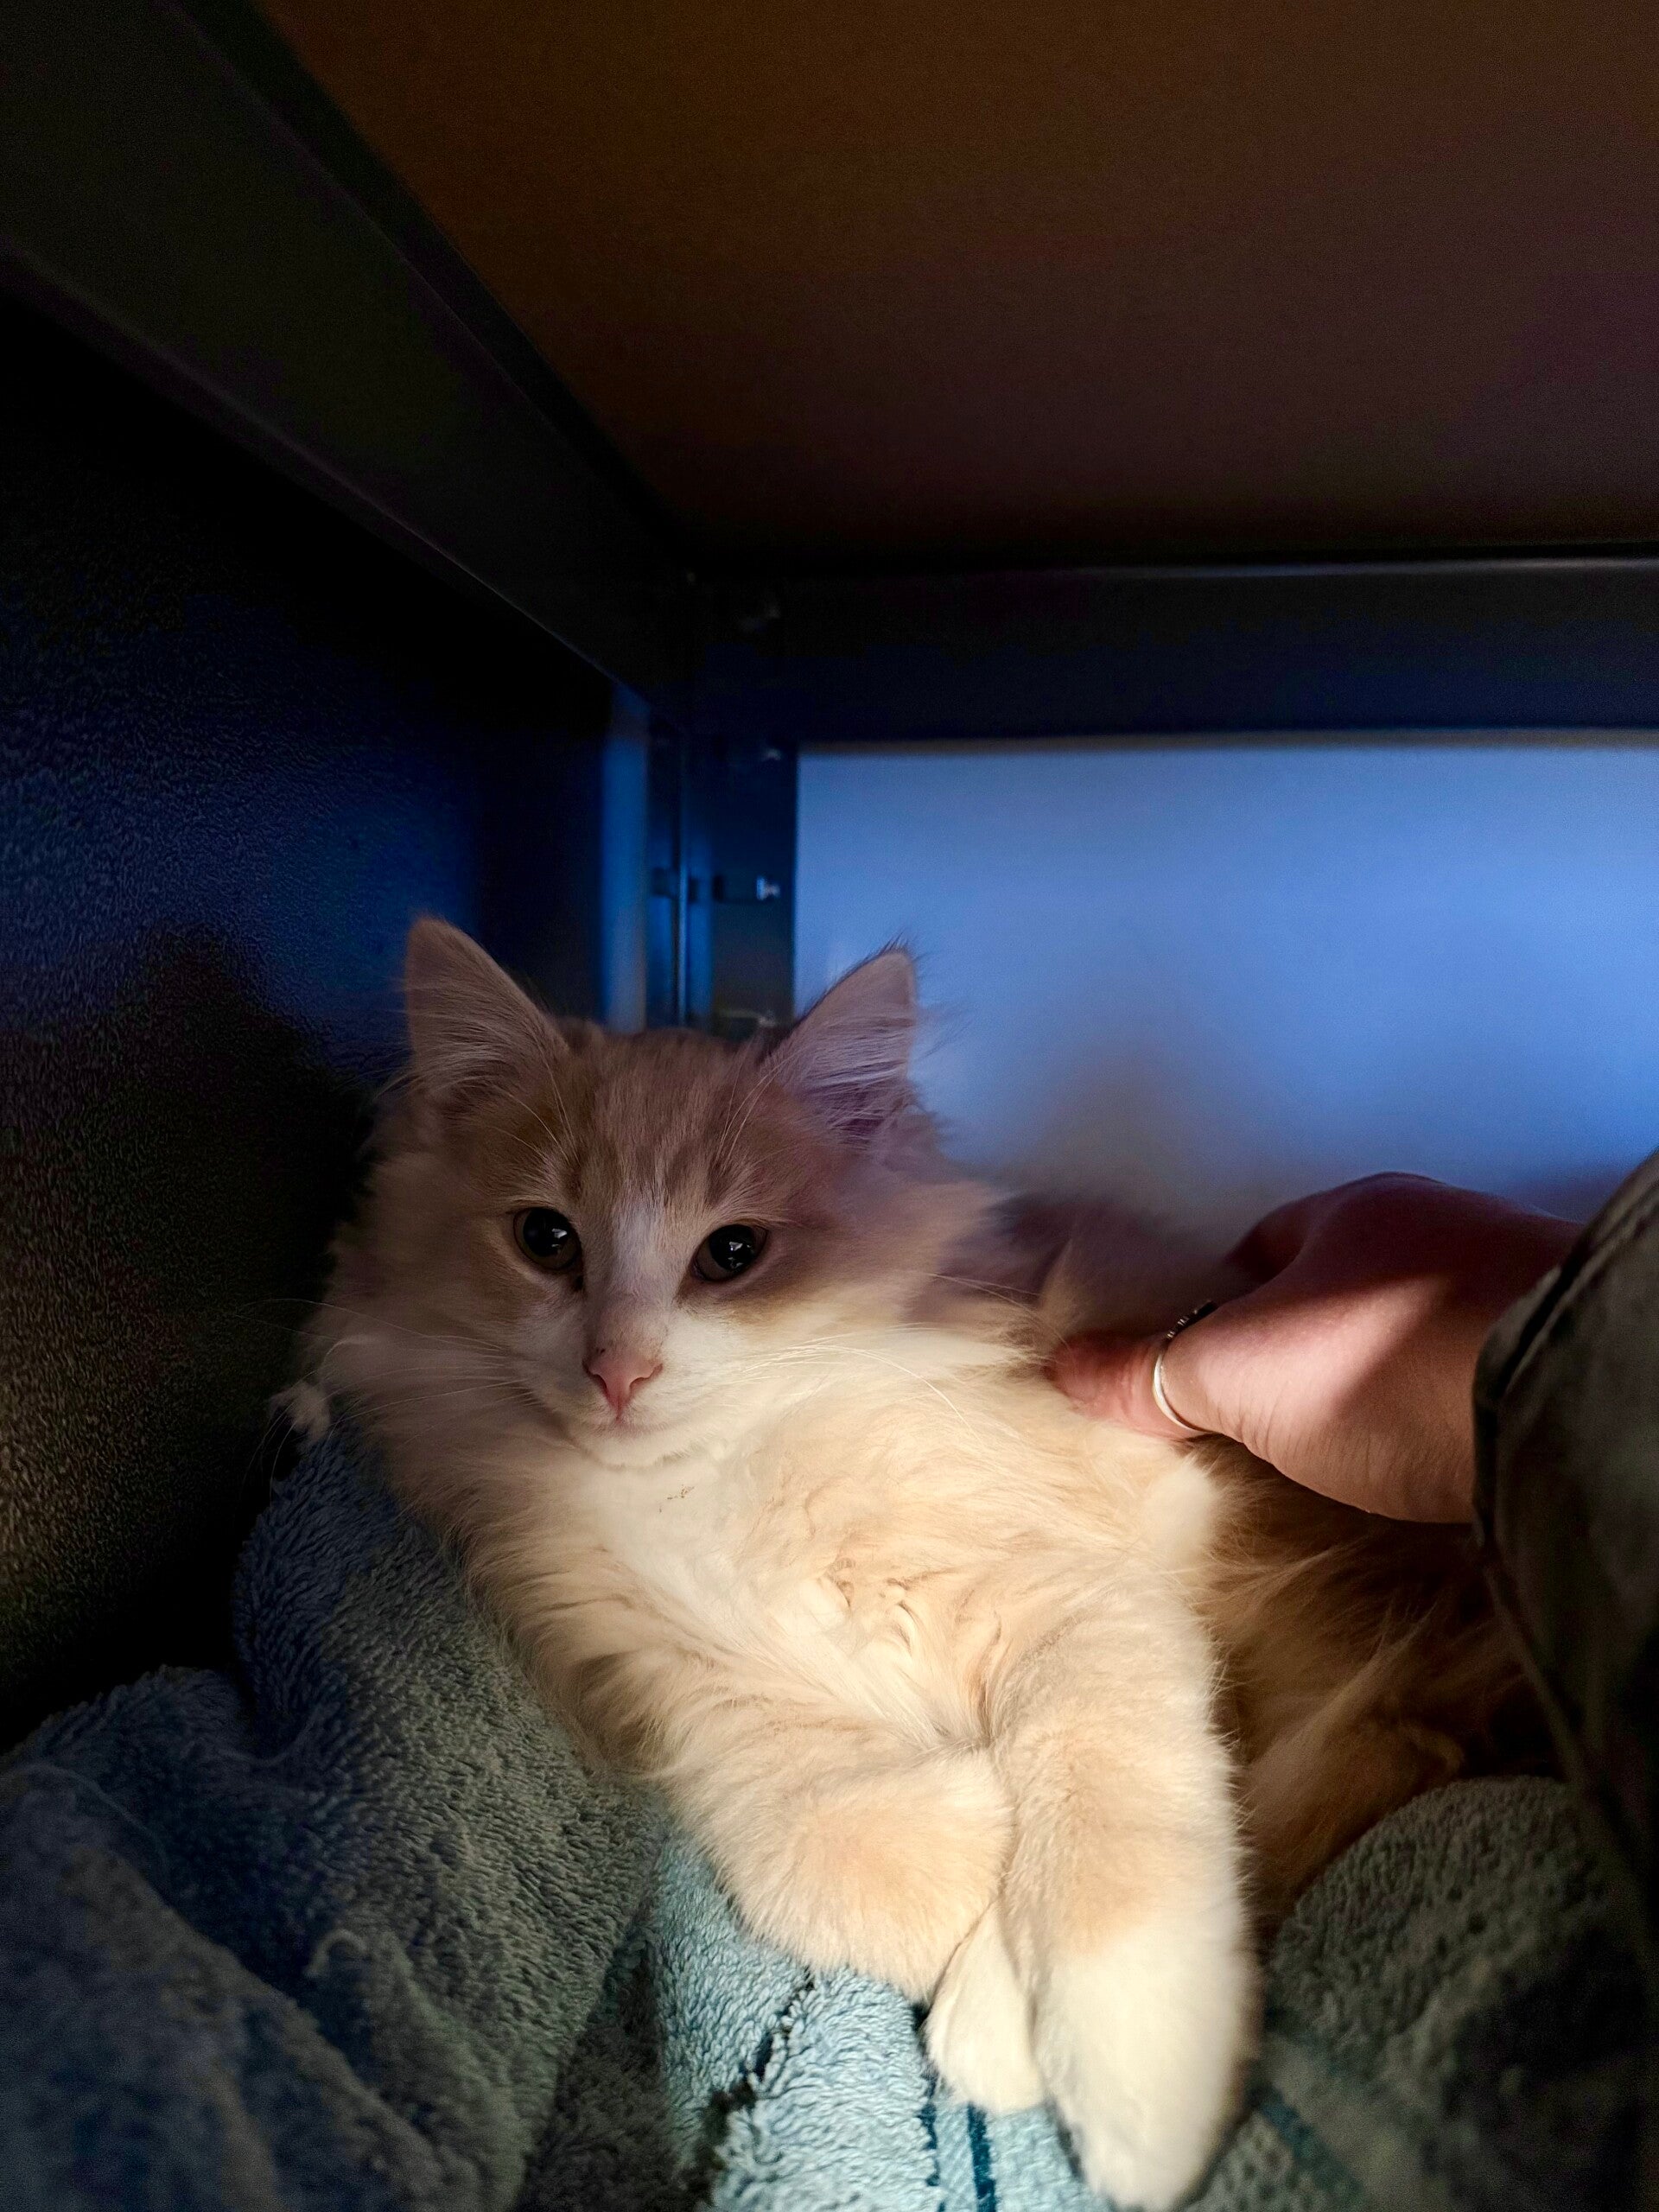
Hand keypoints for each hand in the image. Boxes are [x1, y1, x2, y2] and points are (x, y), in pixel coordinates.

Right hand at [1051, 1174, 1579, 1521]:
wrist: (1552, 1399)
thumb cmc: (1382, 1360)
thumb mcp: (1237, 1372)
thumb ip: (1152, 1371)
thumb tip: (1066, 1367)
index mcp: (1353, 1212)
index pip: (1266, 1246)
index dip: (1225, 1305)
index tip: (1205, 1368)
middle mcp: (1438, 1232)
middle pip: (1344, 1288)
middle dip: (1307, 1346)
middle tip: (1271, 1422)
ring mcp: (1507, 1290)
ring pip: (1418, 1331)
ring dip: (1387, 1381)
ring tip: (1354, 1456)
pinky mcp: (1552, 1356)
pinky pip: (1479, 1379)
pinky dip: (1451, 1414)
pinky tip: (1435, 1463)